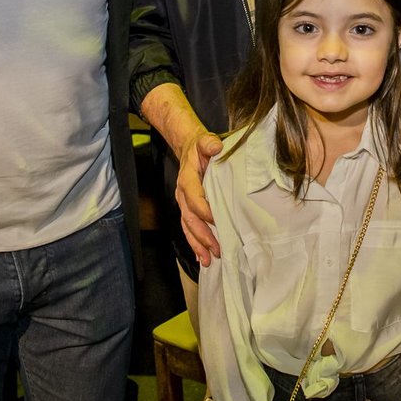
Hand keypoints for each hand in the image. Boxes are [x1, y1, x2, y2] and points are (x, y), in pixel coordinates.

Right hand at [176, 131, 224, 265]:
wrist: (189, 148)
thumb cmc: (200, 147)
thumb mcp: (205, 140)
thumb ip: (209, 143)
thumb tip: (215, 147)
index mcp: (187, 179)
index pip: (194, 198)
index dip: (204, 210)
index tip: (217, 220)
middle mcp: (182, 194)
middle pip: (190, 219)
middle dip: (202, 236)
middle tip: (215, 249)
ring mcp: (183, 203)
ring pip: (188, 227)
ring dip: (197, 244)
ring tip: (208, 260)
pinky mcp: (187, 209)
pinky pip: (189, 228)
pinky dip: (195, 244)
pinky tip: (202, 257)